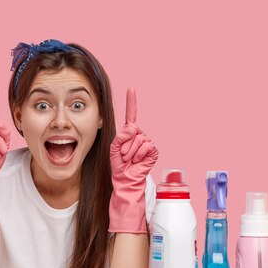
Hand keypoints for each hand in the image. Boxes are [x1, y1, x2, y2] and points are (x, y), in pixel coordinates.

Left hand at [108, 88, 157, 233]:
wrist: (125, 179)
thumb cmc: (119, 164)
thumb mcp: (114, 148)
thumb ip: (120, 136)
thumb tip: (132, 128)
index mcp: (129, 132)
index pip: (132, 114)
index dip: (132, 101)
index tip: (131, 89)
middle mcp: (139, 134)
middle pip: (132, 131)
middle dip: (124, 145)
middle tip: (124, 155)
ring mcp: (147, 141)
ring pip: (138, 139)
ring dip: (130, 151)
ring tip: (129, 159)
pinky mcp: (153, 149)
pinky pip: (146, 146)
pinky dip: (139, 154)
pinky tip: (138, 160)